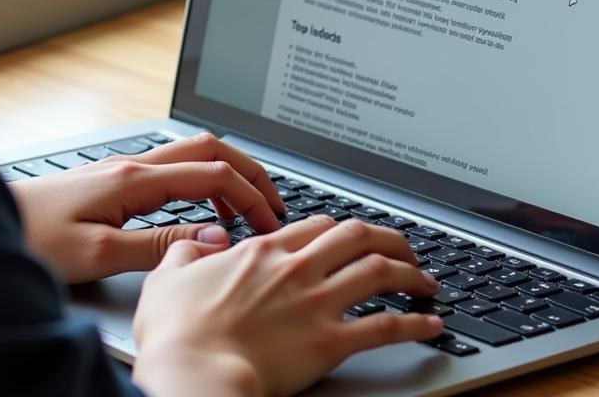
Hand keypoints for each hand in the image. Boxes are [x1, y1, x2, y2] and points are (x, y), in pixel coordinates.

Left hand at [9, 132, 284, 283]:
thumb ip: (159, 247)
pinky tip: (200, 212)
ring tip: (245, 213)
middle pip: (209, 150)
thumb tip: (215, 240)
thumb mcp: (97, 254)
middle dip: (249, 172)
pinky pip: (173, 170)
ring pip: (192, 155)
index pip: (213, 173)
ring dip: (226, 176)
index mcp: (135, 179)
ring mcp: (124, 170)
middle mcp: (133, 166)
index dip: (251, 195)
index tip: (271, 223)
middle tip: (273, 206)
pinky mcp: (114, 180)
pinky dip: (201, 183)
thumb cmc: (33, 237)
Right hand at [132, 216, 442, 396]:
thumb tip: (199, 243)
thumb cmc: (177, 335)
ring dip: (410, 273)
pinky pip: (385, 326)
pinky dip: (415, 324)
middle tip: (403, 248)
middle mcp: (295, 269)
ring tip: (426, 281)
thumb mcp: (167, 279)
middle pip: (356, 236)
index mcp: (260, 252)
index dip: (339, 228)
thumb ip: (186, 253)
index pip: (314, 225)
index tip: (350, 237)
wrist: (193, 373)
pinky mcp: (330, 343)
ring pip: (379, 271)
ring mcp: (316, 303)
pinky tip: (430, 325)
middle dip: (387, 237)